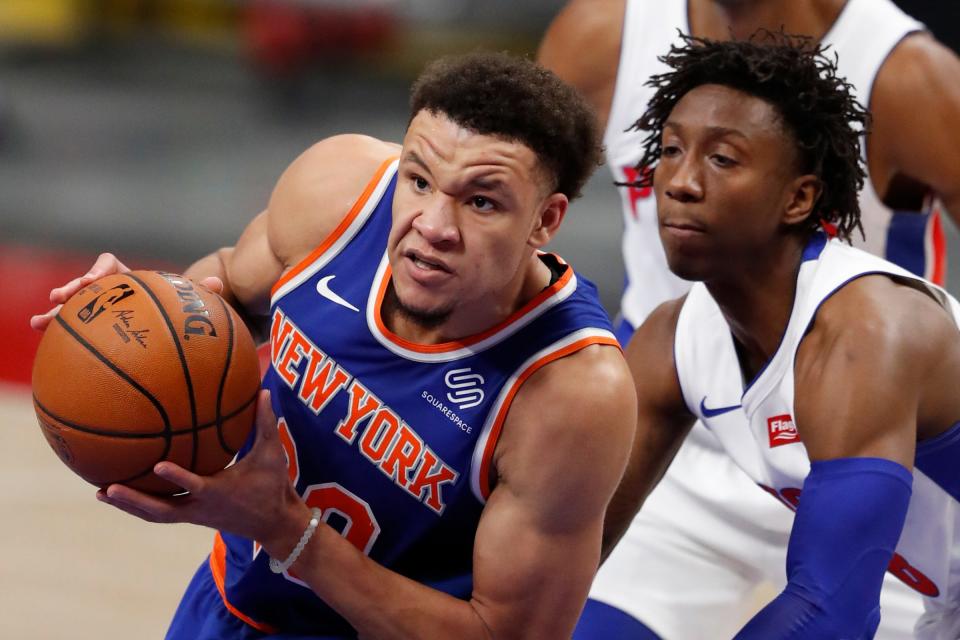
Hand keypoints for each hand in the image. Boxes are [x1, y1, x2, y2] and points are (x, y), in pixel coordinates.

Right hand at [29, 252, 224, 331]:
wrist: (163, 324)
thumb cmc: (171, 307)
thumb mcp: (182, 299)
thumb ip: (197, 291)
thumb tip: (218, 284)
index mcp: (124, 277)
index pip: (107, 263)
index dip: (98, 269)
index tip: (93, 279)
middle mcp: (106, 290)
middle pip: (83, 285)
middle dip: (71, 289)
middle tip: (62, 296)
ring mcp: (95, 309)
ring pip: (71, 308)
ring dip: (55, 312)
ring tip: (39, 321)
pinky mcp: (91, 328)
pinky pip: (71, 329)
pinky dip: (56, 331)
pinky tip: (41, 335)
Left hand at [96, 390, 307, 547]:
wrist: (274, 523)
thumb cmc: (273, 486)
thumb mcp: (272, 455)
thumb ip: (265, 424)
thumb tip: (261, 391)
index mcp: (219, 491)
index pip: (195, 486)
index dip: (177, 478)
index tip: (157, 466)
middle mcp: (201, 507)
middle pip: (161, 509)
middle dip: (134, 501)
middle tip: (107, 489)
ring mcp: (194, 515)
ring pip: (156, 514)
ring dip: (129, 506)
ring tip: (101, 494)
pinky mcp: (192, 517)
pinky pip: (161, 512)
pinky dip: (140, 505)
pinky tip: (122, 494)